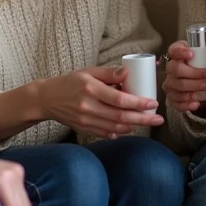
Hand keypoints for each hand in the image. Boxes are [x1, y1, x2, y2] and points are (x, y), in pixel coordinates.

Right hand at [34, 66, 162, 138]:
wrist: (46, 99)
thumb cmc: (70, 82)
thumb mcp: (88, 71)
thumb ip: (109, 73)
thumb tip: (128, 73)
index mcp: (91, 89)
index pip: (119, 99)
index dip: (138, 103)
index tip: (153, 103)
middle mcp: (88, 107)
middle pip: (120, 117)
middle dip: (143, 119)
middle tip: (158, 119)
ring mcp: (86, 120)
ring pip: (115, 127)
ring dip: (134, 126)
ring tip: (148, 122)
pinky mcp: (84, 129)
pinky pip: (105, 133)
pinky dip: (119, 132)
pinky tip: (130, 128)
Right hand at [162, 40, 205, 112]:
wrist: (197, 82)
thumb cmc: (201, 66)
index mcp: (177, 55)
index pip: (174, 50)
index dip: (180, 52)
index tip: (191, 54)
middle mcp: (170, 69)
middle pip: (178, 70)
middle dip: (196, 73)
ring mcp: (170, 84)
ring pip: (180, 87)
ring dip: (196, 88)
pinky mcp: (171, 98)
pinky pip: (176, 102)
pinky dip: (187, 104)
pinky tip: (197, 103)